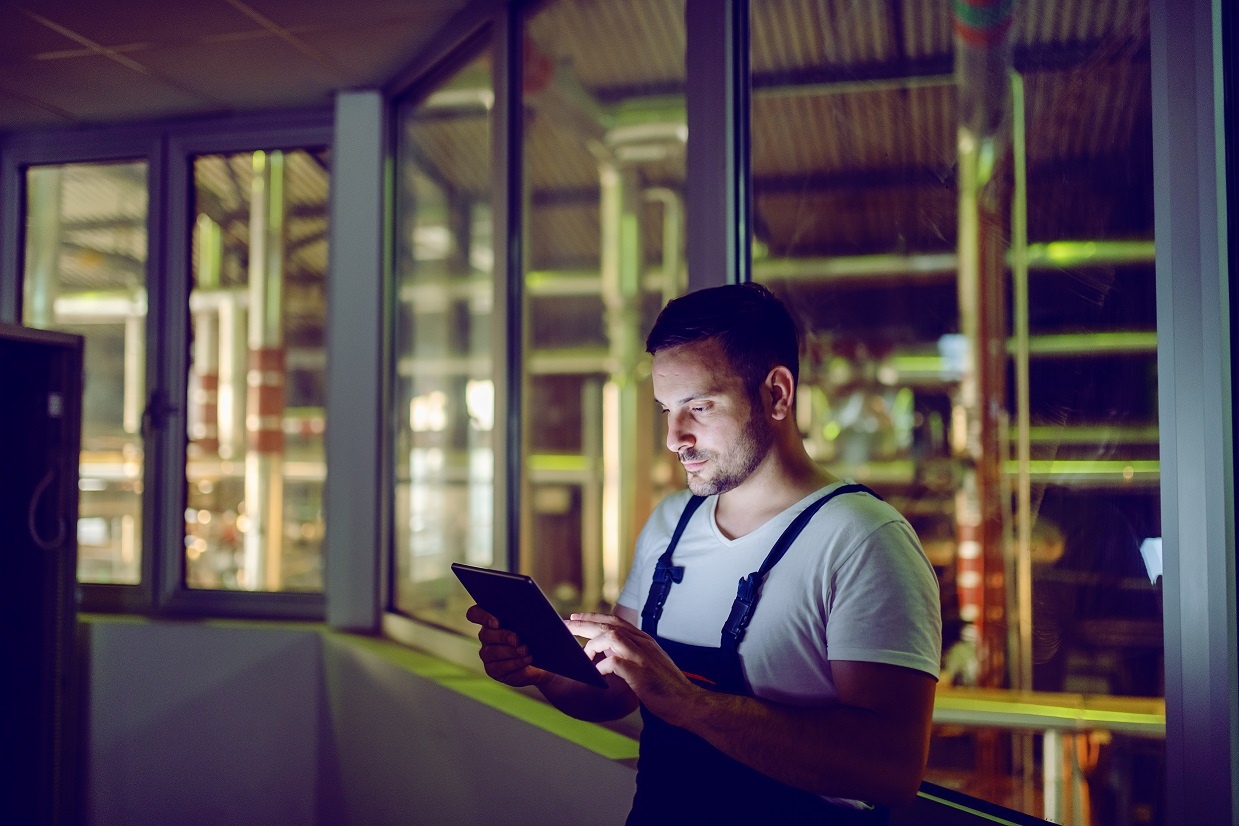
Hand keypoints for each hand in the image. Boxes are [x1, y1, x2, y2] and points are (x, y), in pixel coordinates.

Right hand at [465, 604, 549, 687]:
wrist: (546, 660)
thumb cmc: (540, 636)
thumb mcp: (539, 624)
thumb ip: (533, 617)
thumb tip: (535, 615)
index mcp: (492, 619)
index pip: (475, 613)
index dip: (482, 616)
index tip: (497, 621)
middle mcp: (486, 636)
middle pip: (485, 634)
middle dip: (502, 636)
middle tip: (517, 639)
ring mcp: (487, 654)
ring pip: (492, 652)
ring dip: (510, 651)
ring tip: (526, 651)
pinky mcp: (493, 670)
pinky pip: (500, 667)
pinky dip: (515, 663)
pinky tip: (526, 660)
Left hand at [568, 612, 700, 723]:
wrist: (687, 703)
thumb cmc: (666, 688)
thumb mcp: (649, 664)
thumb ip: (631, 654)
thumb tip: (608, 652)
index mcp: (644, 640)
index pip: (615, 620)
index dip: (594, 617)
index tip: (576, 618)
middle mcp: (643, 643)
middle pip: (608, 625)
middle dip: (584, 624)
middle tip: (565, 626)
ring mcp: (642, 656)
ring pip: (610, 637)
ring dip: (593, 645)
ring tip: (585, 658)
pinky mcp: (639, 673)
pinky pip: (613, 662)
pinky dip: (601, 666)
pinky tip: (597, 675)